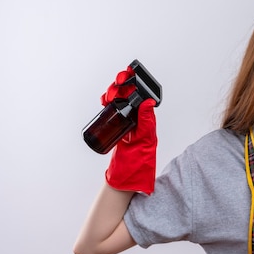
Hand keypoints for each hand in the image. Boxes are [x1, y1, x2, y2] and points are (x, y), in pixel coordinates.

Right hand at [102, 67, 157, 194]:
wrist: (125, 177)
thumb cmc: (139, 161)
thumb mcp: (144, 139)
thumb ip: (146, 122)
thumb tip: (149, 103)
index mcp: (146, 120)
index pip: (141, 97)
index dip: (134, 85)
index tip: (128, 76)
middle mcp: (137, 119)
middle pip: (128, 96)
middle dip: (121, 87)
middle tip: (116, 85)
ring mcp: (126, 123)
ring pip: (119, 102)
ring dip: (113, 93)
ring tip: (109, 94)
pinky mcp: (117, 128)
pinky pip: (112, 111)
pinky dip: (108, 103)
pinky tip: (105, 100)